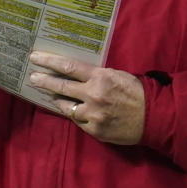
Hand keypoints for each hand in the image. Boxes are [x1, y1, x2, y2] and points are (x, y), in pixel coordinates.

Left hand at [27, 51, 144, 144]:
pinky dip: (74, 113)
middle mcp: (93, 95)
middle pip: (61, 86)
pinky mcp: (95, 130)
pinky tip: (70, 109)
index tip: (35, 57)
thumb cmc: (137, 92)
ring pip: (66, 106)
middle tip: (32, 77)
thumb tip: (76, 73)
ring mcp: (93, 114)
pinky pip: (78, 120)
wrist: (154, 116)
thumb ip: (97, 75)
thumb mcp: (117, 75)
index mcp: (100, 77)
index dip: (49, 61)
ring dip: (57, 99)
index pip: (68, 66)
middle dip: (44, 81)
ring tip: (50, 94)